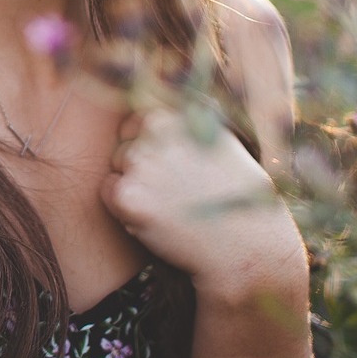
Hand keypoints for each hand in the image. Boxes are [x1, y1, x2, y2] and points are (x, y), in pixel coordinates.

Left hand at [99, 105, 308, 302]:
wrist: (248, 245)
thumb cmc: (237, 197)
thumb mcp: (219, 142)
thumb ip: (184, 126)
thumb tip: (152, 113)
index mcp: (179, 113)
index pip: (138, 122)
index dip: (151, 147)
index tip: (172, 168)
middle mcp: (157, 129)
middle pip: (125, 145)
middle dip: (141, 167)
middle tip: (176, 192)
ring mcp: (140, 160)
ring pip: (117, 168)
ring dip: (134, 186)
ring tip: (171, 205)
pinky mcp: (128, 194)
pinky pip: (108, 192)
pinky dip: (124, 207)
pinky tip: (158, 217)